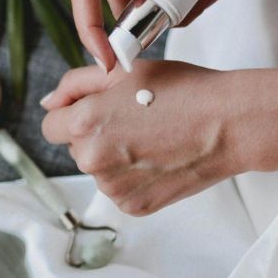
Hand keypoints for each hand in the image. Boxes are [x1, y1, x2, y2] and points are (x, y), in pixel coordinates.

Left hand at [41, 60, 241, 215]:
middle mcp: (92, 161)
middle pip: (75, 148)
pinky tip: (158, 158)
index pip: (52, 126)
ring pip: (98, 169)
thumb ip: (75, 84)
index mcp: (84, 124)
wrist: (228, 123)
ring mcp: (113, 188)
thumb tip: (48, 103)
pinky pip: (119, 188)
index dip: (72, 114)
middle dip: (95, 133)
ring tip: (151, 138)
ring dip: (114, 155)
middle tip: (134, 119)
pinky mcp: (134, 206)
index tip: (97, 110)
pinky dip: (132, 176)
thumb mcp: (123, 71)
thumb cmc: (181, 90)